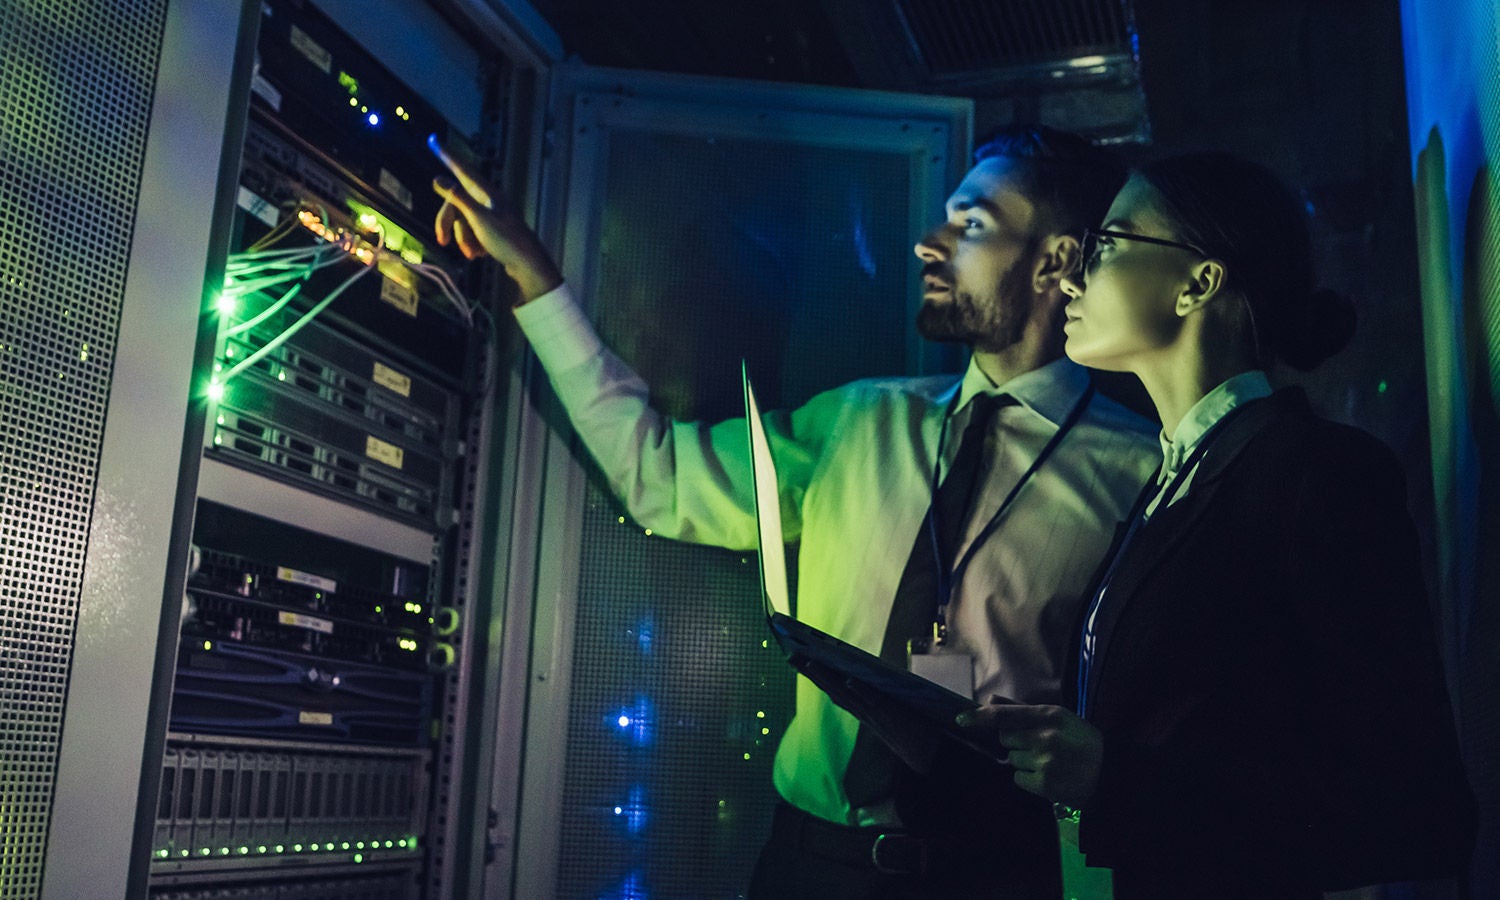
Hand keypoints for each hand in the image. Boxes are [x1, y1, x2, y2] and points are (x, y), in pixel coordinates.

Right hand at [429, 136, 561, 302]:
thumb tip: (438, 178)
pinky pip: (473, 231)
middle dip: (449, 223)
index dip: (447, 156)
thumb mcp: (478, 218)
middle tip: (442, 241)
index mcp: (487, 192)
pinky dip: (473, 243)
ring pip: (463, 219)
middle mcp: (489, 199)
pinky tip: (481, 254)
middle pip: (456, 202)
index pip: (462, 169)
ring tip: (473, 254)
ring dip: (463, 238)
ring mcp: (491, 214)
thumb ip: (458, 197)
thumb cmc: (506, 241)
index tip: (434, 140)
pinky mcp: (493, 229)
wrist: (528, 266)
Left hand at [957, 699, 1102, 806]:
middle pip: (1006, 738)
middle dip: (1016, 741)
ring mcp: (1044, 762)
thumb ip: (1023, 710)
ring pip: (1011, 759)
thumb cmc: (1082, 742)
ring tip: (1049, 761)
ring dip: (1023, 760)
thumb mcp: (1060, 718)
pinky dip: (1028, 778)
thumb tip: (990, 700)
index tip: (961, 719)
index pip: (1005, 715)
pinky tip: (1048, 775)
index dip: (980, 717)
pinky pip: (1018, 778)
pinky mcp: (1044, 784)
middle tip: (1039, 745)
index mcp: (1050, 715)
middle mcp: (1045, 737)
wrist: (1108, 775)